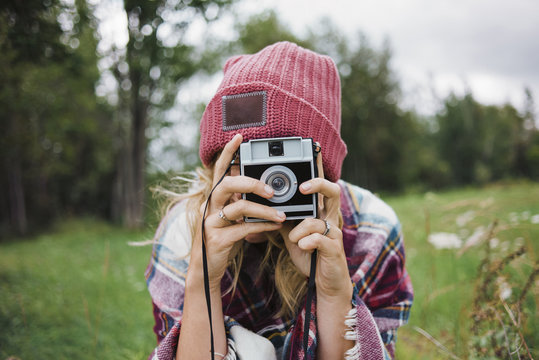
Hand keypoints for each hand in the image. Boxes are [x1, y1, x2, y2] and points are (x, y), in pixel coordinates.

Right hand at [190, 134, 285, 289]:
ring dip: (263, 210)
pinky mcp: (217, 239)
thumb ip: (241, 201)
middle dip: (251, 183)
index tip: (239, 137)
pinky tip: (275, 227)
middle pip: (227, 184)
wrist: (206, 269)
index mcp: (214, 198)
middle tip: (272, 191)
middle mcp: (209, 206)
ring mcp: (211, 222)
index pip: (220, 170)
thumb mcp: (232, 218)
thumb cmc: (223, 239)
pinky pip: (243, 229)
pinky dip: (262, 227)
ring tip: (281, 214)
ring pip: (238, 207)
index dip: (228, 152)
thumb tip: (262, 187)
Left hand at [280, 153, 351, 299]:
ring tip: (293, 238)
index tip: (311, 149)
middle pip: (333, 191)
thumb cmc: (308, 253)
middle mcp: (329, 217)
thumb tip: (256, 205)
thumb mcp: (290, 232)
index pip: (320, 185)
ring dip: (301, 229)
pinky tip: (300, 247)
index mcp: (319, 211)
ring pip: (320, 218)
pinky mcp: (333, 248)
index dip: (317, 167)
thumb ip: (279, 217)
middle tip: (302, 187)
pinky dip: (305, 242)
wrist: (324, 283)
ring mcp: (333, 232)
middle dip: (318, 185)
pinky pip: (319, 239)